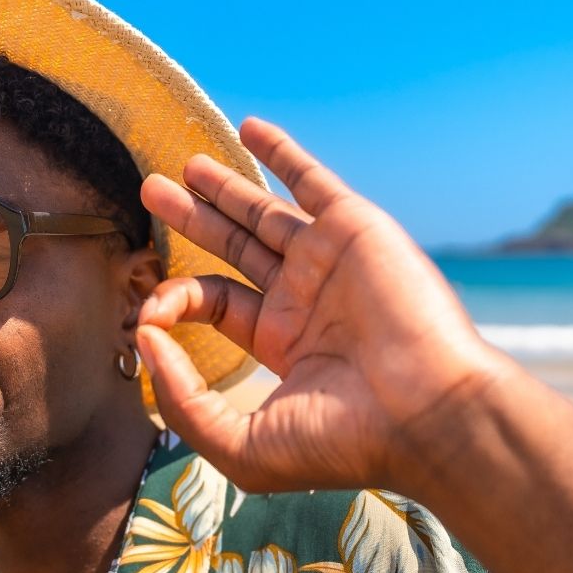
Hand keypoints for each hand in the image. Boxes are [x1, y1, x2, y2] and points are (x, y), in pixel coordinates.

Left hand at [136, 116, 515, 493]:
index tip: (146, 314)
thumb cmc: (343, 442)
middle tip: (151, 191)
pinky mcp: (355, 231)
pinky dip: (282, 154)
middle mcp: (306, 300)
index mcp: (284, 345)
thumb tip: (145, 338)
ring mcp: (330, 263)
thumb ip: (183, 399)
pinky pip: (313, 182)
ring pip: (265, 211)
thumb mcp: (242, 444)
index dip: (173, 298)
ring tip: (181, 165)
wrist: (427, 414)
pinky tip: (250, 128)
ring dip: (224, 185)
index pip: (216, 301)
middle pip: (235, 247)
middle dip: (192, 218)